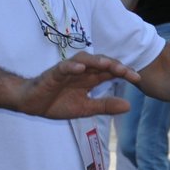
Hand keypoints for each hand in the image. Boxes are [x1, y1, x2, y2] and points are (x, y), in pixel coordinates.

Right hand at [10, 52, 139, 118]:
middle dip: (114, 66)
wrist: (30, 104)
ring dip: (95, 61)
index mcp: (89, 79)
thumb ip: (105, 106)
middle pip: (100, 63)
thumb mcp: (85, 108)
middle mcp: (81, 71)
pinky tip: (80, 68)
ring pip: (83, 60)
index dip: (124, 73)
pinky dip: (71, 67)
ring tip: (107, 65)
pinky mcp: (52, 74)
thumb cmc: (56, 103)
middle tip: (128, 72)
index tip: (138, 79)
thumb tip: (128, 106)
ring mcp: (67, 71)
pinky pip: (62, 67)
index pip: (110, 72)